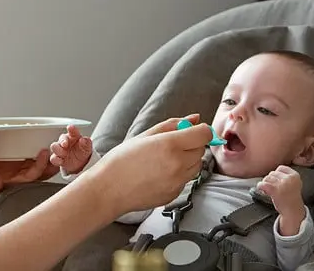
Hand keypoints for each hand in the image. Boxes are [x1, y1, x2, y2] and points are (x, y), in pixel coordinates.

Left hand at [0, 148, 58, 228]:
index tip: (50, 143)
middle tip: (54, 150)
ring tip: (39, 153)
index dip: (39, 155)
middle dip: (46, 162)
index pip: (26, 162)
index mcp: (2, 168)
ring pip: (23, 180)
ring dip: (34, 167)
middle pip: (32, 172)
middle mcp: (3, 178)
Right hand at [49, 125, 93, 173]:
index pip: (72, 131)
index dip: (71, 129)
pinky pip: (53, 158)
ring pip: (54, 146)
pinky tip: (61, 161)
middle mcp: (65, 141)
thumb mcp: (87, 148)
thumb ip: (86, 143)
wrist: (80, 163)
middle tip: (65, 144)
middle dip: (62, 140)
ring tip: (64, 154)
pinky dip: (56, 159)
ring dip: (58, 150)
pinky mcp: (57, 158)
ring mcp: (60, 149)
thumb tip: (83, 139)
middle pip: (61, 138)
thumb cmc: (82, 151)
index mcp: (74, 136)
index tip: (70, 127)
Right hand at [81, 113, 212, 214]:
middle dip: (192, 145)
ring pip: (196, 166)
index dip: (200, 130)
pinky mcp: (174, 194)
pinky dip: (178, 175)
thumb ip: (173, 124)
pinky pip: (185, 180)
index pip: (204, 134)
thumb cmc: (121, 161)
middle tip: (171, 145)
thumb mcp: (145, 135)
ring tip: (164, 160)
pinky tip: (159, 174)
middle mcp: (177, 164)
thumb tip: (194, 119)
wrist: (108, 189)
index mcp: (170, 145)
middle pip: (201, 150)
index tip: (193, 131)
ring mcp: (177, 181)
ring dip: (187, 160)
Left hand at [256, 165, 305, 235]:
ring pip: (267, 178)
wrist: (293, 211)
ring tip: (269, 190)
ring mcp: (282, 184)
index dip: (276, 174)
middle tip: (272, 188)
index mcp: (295, 175)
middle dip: (270, 180)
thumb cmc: (291, 198)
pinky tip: (262, 190)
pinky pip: (262, 184)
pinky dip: (260, 186)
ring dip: (265, 183)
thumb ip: (286, 176)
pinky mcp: (275, 190)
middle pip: (272, 173)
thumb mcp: (293, 183)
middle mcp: (289, 179)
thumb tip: (271, 172)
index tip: (277, 181)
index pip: (280, 168)